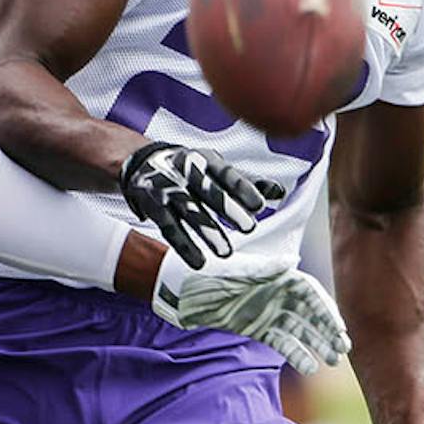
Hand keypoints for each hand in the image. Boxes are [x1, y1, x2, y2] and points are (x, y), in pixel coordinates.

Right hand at [120, 142, 285, 267]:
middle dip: (228, 209)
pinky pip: (170, 227)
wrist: (144, 162)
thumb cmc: (192, 170)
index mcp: (206, 160)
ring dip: (207, 232)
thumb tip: (279, 192)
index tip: (259, 205)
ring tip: (225, 253)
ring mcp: (168, 188)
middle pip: (209, 191)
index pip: (227, 174)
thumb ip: (247, 182)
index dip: (243, 188)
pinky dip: (184, 245)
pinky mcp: (154, 205)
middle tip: (249, 228)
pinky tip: (198, 262)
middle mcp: (186, 171)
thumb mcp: (217, 171)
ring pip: (190, 212)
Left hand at [151, 248, 350, 374]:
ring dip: (317, 344)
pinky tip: (310, 367)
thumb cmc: (209, 273)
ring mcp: (270, 312)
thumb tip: (291, 261)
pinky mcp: (259, 329)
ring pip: (301, 331)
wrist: (181, 289)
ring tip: (331, 361)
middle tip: (343, 349)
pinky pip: (282, 343)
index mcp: (278, 275)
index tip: (339, 328)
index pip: (310, 293)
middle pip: (311, 314)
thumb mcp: (235, 271)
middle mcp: (279, 293)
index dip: (326, 310)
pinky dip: (296, 354)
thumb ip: (264, 270)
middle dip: (328, 331)